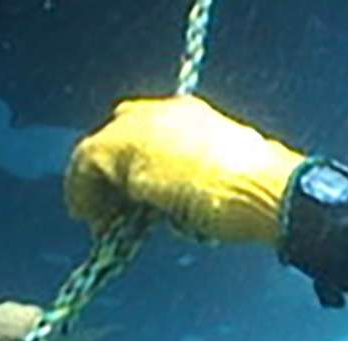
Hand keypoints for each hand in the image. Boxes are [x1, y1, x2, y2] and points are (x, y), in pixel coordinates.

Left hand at [65, 95, 305, 244]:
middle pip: (120, 137)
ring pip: (100, 152)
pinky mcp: (122, 146)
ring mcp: (142, 126)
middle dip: (112, 176)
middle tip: (111, 212)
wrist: (265, 189)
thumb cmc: (261, 196)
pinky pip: (86, 166)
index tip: (136, 200)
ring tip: (97, 222)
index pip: (152, 133)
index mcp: (196, 118)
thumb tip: (180, 212)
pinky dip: (82, 193)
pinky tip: (89, 219)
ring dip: (95, 189)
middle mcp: (165, 112)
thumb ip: (198, 187)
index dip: (139, 165)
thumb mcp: (228, 186)